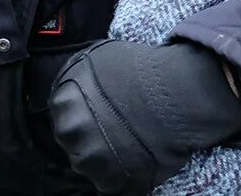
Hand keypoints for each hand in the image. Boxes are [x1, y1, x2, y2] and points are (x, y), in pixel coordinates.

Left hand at [51, 40, 240, 194]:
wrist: (177, 93)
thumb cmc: (143, 69)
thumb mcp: (99, 57)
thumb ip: (80, 79)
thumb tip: (80, 87)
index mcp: (63, 102)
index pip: (63, 113)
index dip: (84, 112)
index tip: (101, 110)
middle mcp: (70, 134)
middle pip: (74, 141)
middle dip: (91, 136)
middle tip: (118, 127)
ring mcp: (90, 161)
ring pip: (91, 165)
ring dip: (106, 157)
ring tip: (131, 143)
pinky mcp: (112, 183)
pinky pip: (112, 184)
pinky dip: (123, 175)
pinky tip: (138, 158)